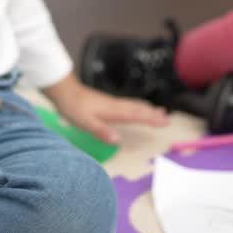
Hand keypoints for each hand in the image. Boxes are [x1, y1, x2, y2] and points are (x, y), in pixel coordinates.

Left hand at [43, 74, 168, 144]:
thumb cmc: (74, 108)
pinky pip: (128, 105)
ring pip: (134, 106)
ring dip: (147, 109)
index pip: (137, 115)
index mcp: (114, 111)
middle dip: (153, 114)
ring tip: (159, 111)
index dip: (151, 119)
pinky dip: (137, 107)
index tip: (165, 122)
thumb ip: (101, 131)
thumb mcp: (85, 123)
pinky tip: (136, 108)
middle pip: (139, 109)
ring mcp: (112, 103)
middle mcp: (116, 105)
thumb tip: (117, 140)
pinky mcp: (107, 103)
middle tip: (167, 119)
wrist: (64, 92)